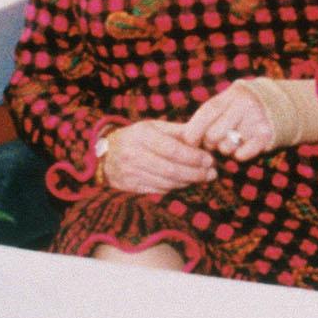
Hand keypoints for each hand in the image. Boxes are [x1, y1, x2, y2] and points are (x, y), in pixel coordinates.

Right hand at [100, 120, 216, 194]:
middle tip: (212, 173)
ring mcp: (131, 173)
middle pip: (171, 170)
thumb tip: (203, 137)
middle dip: (195, 173)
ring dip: (188, 182)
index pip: (173, 150)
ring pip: (166, 182)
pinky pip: (158, 190)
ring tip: (204, 177)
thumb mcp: (154, 127)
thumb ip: (178, 131)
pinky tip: (186, 183)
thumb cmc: (137, 137)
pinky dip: (175, 188)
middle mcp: (134, 155)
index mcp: (142, 136)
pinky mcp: (131, 187)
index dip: (194, 157)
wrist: (106, 154)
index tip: (210, 160)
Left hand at [180, 83, 276, 161]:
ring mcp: (256, 119)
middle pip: (212, 135)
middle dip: (210, 143)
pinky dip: (240, 155)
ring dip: (226, 150)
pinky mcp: (266, 134)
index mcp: (229, 96)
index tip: (189, 143)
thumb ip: (205, 118)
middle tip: (216, 141)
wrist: (276, 108)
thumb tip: (183, 140)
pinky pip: (243, 154)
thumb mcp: (224, 107)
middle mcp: (243, 104)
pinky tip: (242, 150)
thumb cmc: (239, 111)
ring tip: (232, 142)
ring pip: (226, 147)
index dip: (193, 131)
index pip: (205, 114)